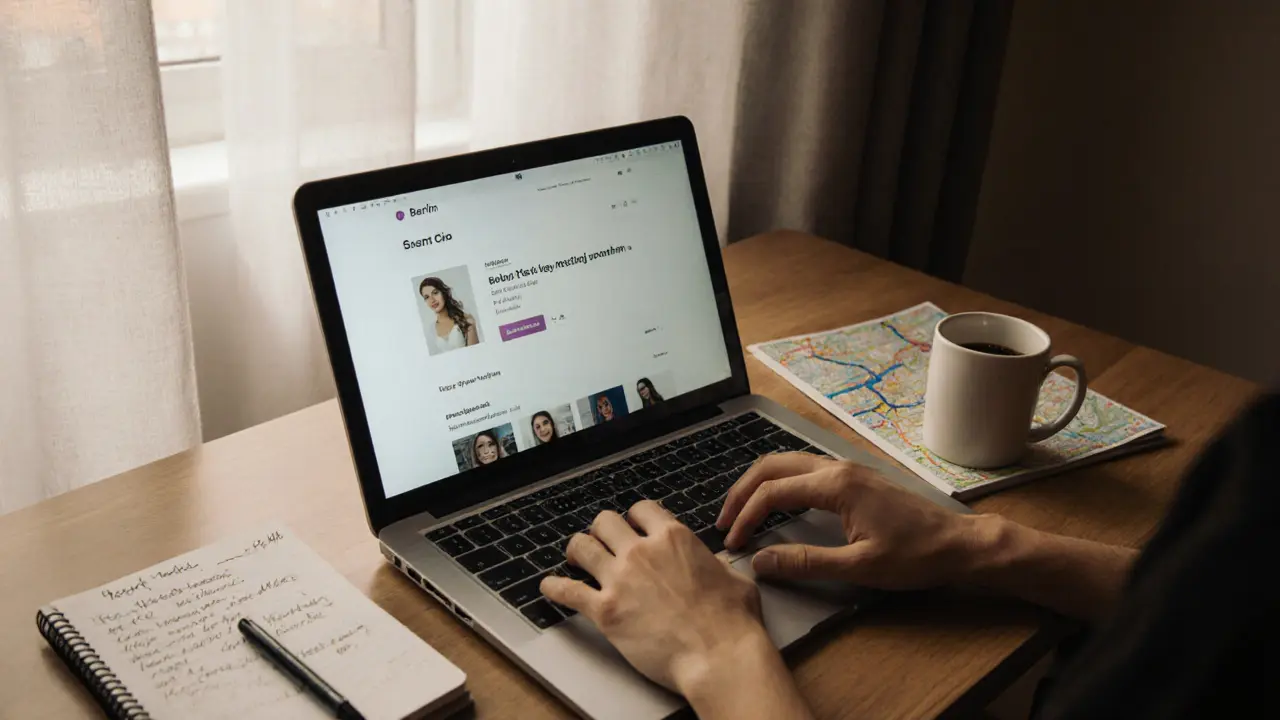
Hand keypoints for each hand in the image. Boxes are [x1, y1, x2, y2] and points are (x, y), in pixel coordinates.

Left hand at [539, 501, 768, 692]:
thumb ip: (715, 564)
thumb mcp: (733, 578)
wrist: (719, 656)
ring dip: (576, 551)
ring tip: (574, 558)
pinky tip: (548, 587)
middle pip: (604, 522)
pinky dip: (554, 588)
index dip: (634, 518)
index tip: (632, 527)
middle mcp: (642, 552)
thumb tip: (715, 564)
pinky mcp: (606, 611)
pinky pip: (568, 591)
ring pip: (581, 546)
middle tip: (601, 542)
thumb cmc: (732, 622)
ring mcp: (621, 580)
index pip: (641, 509)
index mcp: (673, 538)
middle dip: (602, 531)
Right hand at [717, 453, 978, 588]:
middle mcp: (837, 467)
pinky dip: (779, 483)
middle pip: (773, 466)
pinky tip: (775, 504)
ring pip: (788, 464)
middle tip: (723, 523)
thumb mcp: (860, 567)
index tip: (733, 544)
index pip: (772, 493)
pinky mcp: (855, 478)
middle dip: (742, 492)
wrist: (960, 544)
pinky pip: (804, 470)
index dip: (745, 517)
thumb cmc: (916, 556)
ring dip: (759, 484)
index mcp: (835, 484)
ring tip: (741, 512)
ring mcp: (847, 469)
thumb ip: (807, 563)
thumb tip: (761, 562)